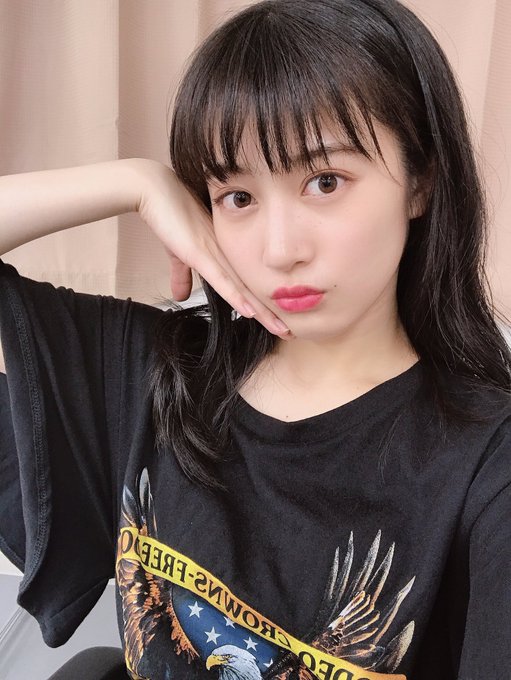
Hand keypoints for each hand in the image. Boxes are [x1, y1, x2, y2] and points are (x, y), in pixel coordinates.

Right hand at [134, 159, 289, 337]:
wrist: (154, 190)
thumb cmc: (168, 215)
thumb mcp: (178, 251)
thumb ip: (182, 274)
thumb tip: (179, 296)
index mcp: (224, 253)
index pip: (247, 283)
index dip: (262, 304)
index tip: (276, 320)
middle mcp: (226, 254)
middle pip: (252, 289)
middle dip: (270, 312)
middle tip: (289, 331)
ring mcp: (215, 253)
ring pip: (243, 288)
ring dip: (262, 311)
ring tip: (280, 329)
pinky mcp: (199, 253)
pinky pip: (222, 280)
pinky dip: (236, 297)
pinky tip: (250, 313)